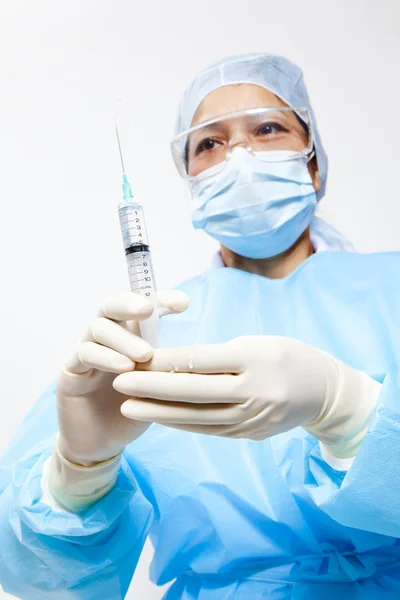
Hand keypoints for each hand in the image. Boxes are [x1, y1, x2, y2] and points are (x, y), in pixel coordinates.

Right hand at [56, 291, 188, 466]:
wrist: (103, 443)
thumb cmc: (136, 409)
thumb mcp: (160, 384)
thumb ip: (171, 364)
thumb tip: (204, 351)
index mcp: (130, 335)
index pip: (141, 306)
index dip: (161, 299)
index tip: (183, 303)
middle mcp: (106, 338)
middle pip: (111, 305)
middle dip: (130, 302)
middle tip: (149, 309)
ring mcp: (86, 352)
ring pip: (98, 327)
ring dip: (123, 338)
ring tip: (145, 355)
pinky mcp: (70, 372)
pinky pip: (84, 353)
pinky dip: (104, 356)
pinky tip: (124, 368)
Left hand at [113, 336, 380, 457]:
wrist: (323, 392)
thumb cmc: (287, 356)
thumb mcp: (258, 343)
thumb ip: (219, 356)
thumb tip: (175, 365)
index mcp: (255, 360)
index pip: (200, 361)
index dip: (164, 361)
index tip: (135, 357)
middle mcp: (253, 392)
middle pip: (193, 392)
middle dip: (151, 388)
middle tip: (119, 383)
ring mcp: (251, 418)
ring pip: (196, 417)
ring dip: (159, 412)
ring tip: (128, 407)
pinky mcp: (248, 434)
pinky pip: (208, 429)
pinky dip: (180, 424)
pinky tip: (158, 418)